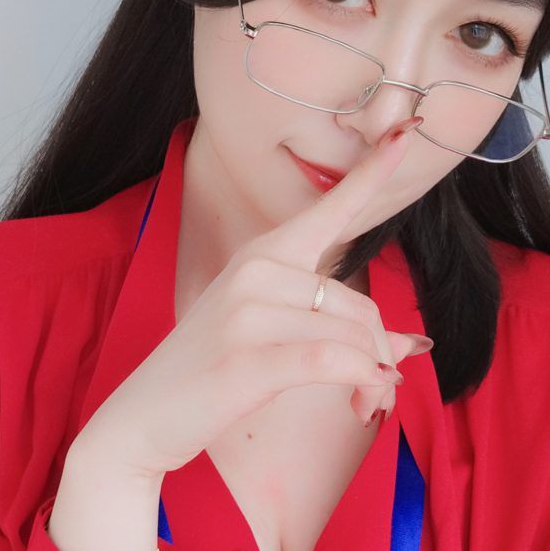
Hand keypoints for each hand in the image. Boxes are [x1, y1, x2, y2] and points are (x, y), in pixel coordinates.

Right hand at [83, 118, 433, 478]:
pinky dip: (362, 382)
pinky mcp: (250, 357)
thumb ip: (332, 329)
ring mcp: (248, 311)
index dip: (372, 172)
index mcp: (261, 255)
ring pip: (352, 336)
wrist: (140, 419)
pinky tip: (363, 403)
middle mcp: (255, 270)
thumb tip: (409, 344)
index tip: (407, 131)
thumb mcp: (267, 336)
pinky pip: (334, 361)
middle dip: (380, 352)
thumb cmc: (207, 375)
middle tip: (381, 391)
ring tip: (367, 405)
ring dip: (375, 378)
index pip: (328, 209)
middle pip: (358, 304)